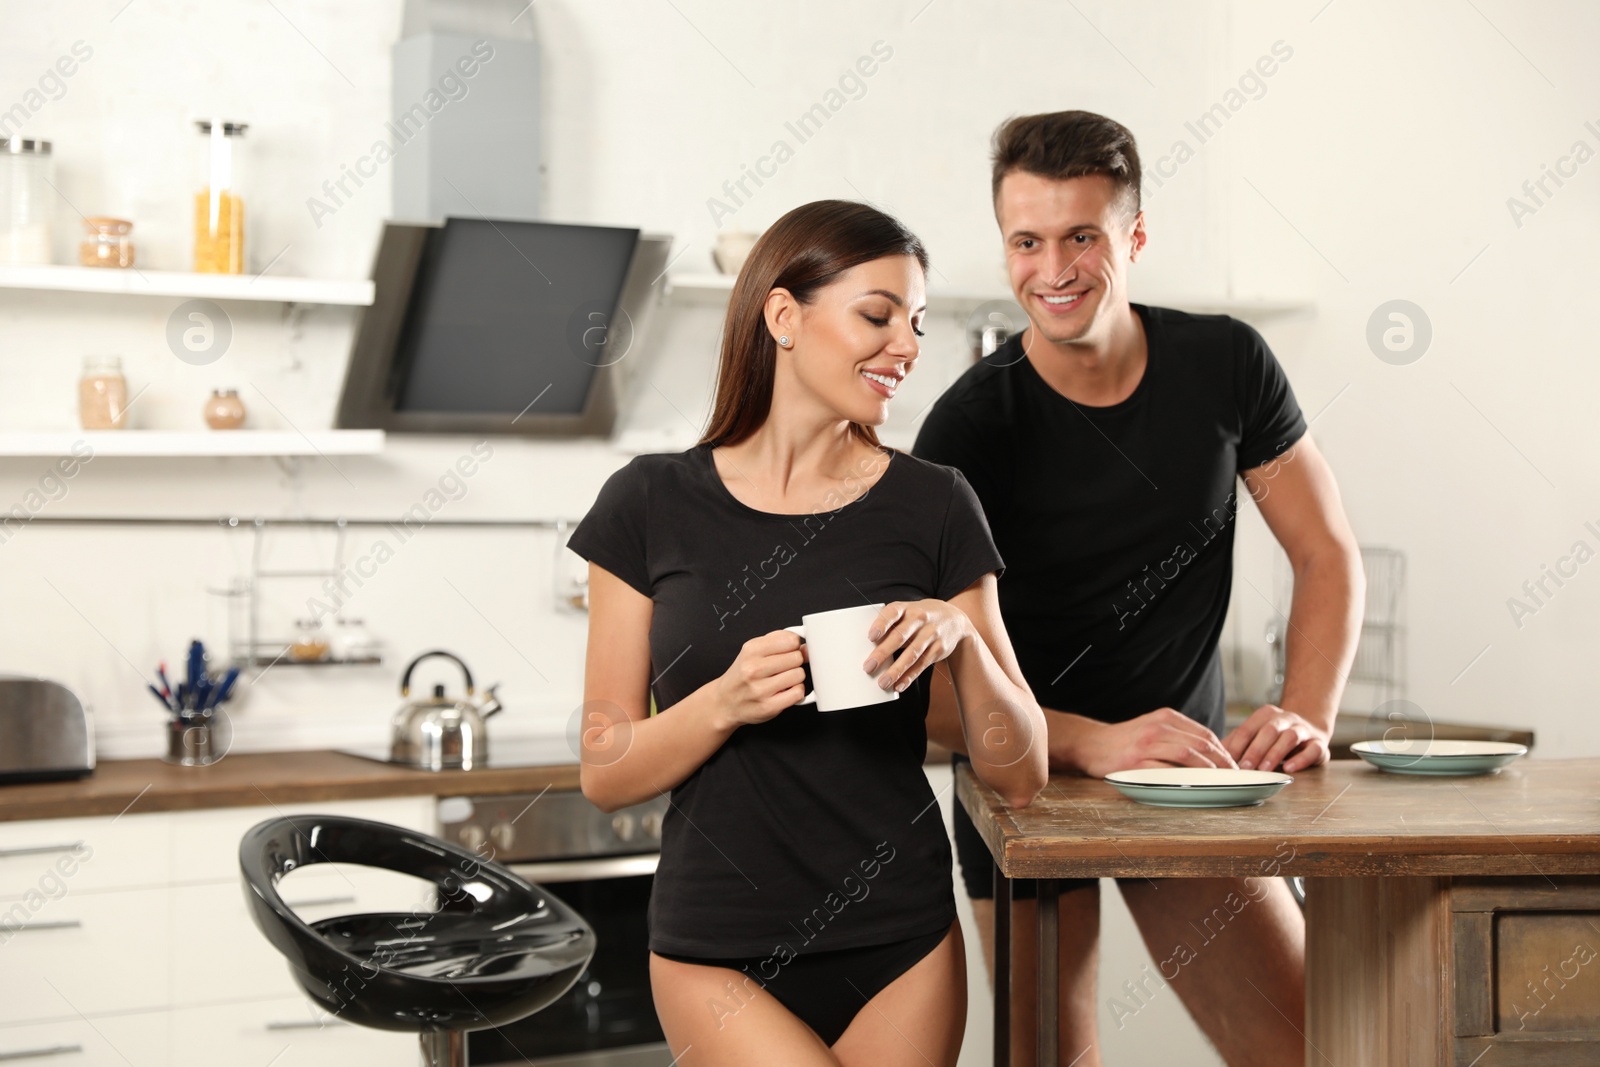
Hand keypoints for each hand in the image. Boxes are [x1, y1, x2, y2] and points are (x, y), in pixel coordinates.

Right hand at [714, 630, 808, 728]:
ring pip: (799, 675)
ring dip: (795, 678)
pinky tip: (786, 691)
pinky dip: (796, 692)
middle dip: (794, 662)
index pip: (790, 640)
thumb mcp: (753, 651)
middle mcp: (753, 668)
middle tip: (783, 668)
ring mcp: (760, 689)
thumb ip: (779, 642)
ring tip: (783, 680)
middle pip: (797, 657)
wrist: (725, 701)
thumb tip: (806, 647)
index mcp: (751, 650)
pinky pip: (798, 693)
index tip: (788, 651)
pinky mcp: (768, 706)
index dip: (794, 646)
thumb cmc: (743, 675)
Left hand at [863, 600, 971, 692]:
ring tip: (883, 682)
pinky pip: (922, 664)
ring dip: (896, 670)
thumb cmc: (920, 618)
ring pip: (912, 654)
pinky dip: (910, 676)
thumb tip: (869, 650)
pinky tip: (899, 685)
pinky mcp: (939, 649)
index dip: (882, 624)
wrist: (954, 619)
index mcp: (907, 608)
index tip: (871, 637)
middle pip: (900, 636)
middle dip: (883, 653)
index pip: (893, 612)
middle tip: (868, 667)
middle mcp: (920, 619)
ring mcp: (931, 634)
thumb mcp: (908, 613)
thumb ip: (891, 626)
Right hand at [1067, 708, 1237, 778]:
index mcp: (1166, 717)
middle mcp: (1158, 727)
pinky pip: (1166, 770)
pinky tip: (1193, 786)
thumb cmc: (1125, 741)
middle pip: (1201, 744)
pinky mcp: (1136, 760)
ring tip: (1219, 783)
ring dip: (1208, 770)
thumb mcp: (1152, 728)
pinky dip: (1183, 779)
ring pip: (1188, 754)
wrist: (1090, 743)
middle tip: (1233, 778)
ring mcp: (1147, 743)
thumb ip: (1176, 736)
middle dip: (1222, 762)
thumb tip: (1209, 754)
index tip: (1233, 767)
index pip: (1204, 734)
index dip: (1223, 752)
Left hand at [1223, 704, 1329, 771]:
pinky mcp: (1319, 743)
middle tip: (1245, 768)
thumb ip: (1237, 742)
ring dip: (1275, 754)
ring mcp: (1303, 729)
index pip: (1247, 728)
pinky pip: (1312, 749)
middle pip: (1268, 730)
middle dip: (1255, 750)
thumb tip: (1213, 754)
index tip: (1226, 761)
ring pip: (1289, 737)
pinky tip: (1290, 769)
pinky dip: (1301, 759)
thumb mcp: (1257, 734)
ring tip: (1264, 770)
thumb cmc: (1277, 736)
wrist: (1311, 728)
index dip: (1236, 745)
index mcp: (1266, 715)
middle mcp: (1285, 719)